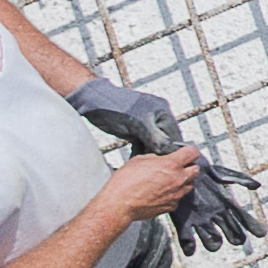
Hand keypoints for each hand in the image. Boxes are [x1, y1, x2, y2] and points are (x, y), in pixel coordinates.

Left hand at [70, 77, 186, 155]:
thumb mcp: (138, 123)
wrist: (93, 101)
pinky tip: (137, 158)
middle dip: (160, 152)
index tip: (167, 163)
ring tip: (146, 164)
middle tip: (155, 166)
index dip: (171, 150)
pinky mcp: (136, 128)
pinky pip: (144, 142)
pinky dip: (141, 151)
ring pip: (154, 143)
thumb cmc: (114, 106)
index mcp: (162, 111)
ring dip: (150, 153)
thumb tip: (169, 149)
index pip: (174, 135)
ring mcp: (146, 122)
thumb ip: (155, 136)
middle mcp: (157, 116)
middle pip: (165, 139)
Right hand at [92, 149, 205, 228]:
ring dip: (184, 180)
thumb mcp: (139, 160)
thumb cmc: (125, 183)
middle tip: (181, 166)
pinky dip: (174, 194)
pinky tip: (164, 192)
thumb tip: (160, 159)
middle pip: (196, 169)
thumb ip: (155, 158)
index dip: (190, 151)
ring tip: (171, 179)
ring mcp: (176, 194)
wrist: (119, 204)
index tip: (188, 152)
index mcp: (171, 164)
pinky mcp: (171, 206)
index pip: (193, 152)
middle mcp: (177, 179)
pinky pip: (179, 198)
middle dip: (190, 166)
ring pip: (190, 185)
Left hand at [162, 153, 267, 252]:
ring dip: (212, 243)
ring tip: (213, 242)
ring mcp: (200, 221)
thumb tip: (257, 186)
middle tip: (237, 239)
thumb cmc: (201, 171)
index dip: (252, 226)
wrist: (179, 170)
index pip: (242, 218)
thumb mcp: (221, 174)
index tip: (261, 233)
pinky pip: (188, 241)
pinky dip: (190, 247)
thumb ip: (238, 178)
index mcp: (225, 205)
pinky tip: (191, 246)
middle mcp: (215, 215)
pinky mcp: (183, 224)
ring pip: (211, 240)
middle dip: (235, 237)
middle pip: (230, 232)